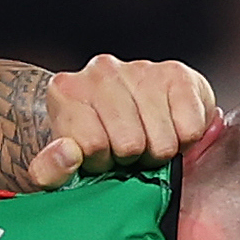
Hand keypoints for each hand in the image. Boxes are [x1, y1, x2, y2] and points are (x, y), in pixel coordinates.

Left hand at [27, 55, 215, 186]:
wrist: (118, 110)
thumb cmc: (87, 141)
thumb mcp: (58, 164)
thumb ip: (50, 170)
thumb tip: (68, 153)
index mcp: (66, 91)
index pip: (92, 146)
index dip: (100, 162)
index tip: (99, 156)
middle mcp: (101, 71)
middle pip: (130, 145)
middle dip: (130, 159)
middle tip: (126, 151)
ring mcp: (140, 68)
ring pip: (162, 141)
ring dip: (157, 152)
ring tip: (147, 140)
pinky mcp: (176, 73)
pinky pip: (190, 129)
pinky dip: (184, 141)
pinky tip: (168, 129)